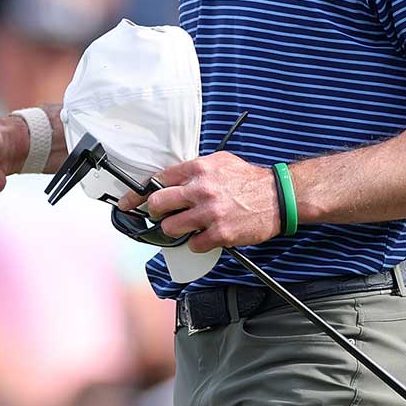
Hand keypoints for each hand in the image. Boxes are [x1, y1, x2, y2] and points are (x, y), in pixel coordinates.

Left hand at [118, 151, 281, 251]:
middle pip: (157, 204)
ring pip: (171, 227)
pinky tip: (204, 236)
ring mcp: (209, 213)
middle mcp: (201, 190)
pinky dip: (195, 243)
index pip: (157, 180)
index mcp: (198, 169)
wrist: (278, 196)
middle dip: (154, 212)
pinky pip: (193, 244)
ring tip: (185, 226)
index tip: (127, 202)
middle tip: (159, 215)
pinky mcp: (220, 233)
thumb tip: (170, 179)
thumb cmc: (248, 179)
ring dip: (173, 230)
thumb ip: (194, 170)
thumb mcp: (219, 162)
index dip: (137, 193)